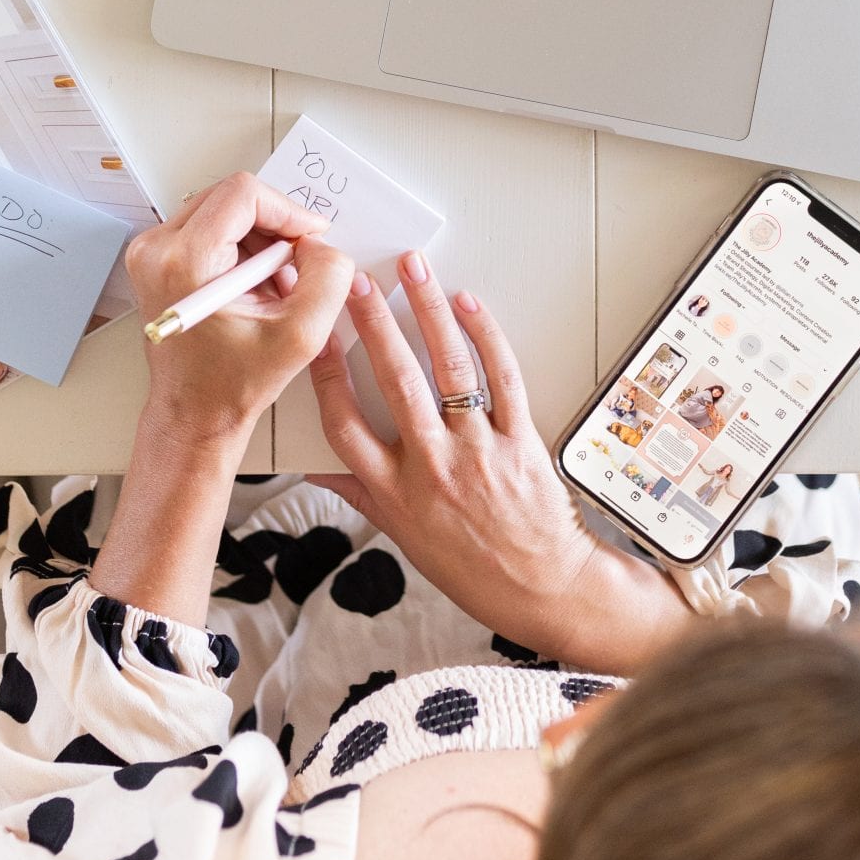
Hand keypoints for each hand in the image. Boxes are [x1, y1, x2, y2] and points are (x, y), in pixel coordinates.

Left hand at [123, 173, 353, 445]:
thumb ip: (327, 278)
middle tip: (293, 267)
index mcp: (184, 261)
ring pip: (222, 209)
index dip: (287, 211)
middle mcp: (157, 248)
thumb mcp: (300, 335)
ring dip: (259, 238)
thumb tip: (321, 243)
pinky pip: (209, 226)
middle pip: (232, 197)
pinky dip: (240, 247)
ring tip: (273, 285)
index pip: (243, 194)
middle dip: (274, 226)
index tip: (309, 239)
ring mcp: (151, 251)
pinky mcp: (156, 257)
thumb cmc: (231, 384)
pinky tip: (253, 285)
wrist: (194, 413)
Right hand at [308, 258, 686, 674]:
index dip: (327, 374)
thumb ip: (359, 494)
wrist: (543, 590)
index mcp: (394, 492)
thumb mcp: (402, 538)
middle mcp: (432, 468)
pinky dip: (485, 335)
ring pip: (448, 367)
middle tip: (358, 280)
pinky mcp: (520, 441)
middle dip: (374, 322)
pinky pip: (502, 377)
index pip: (345, 424)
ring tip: (414, 269)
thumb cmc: (472, 568)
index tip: (318, 335)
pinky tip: (468, 305)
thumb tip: (316, 468)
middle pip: (394, 381)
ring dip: (428, 310)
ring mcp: (478, 451)